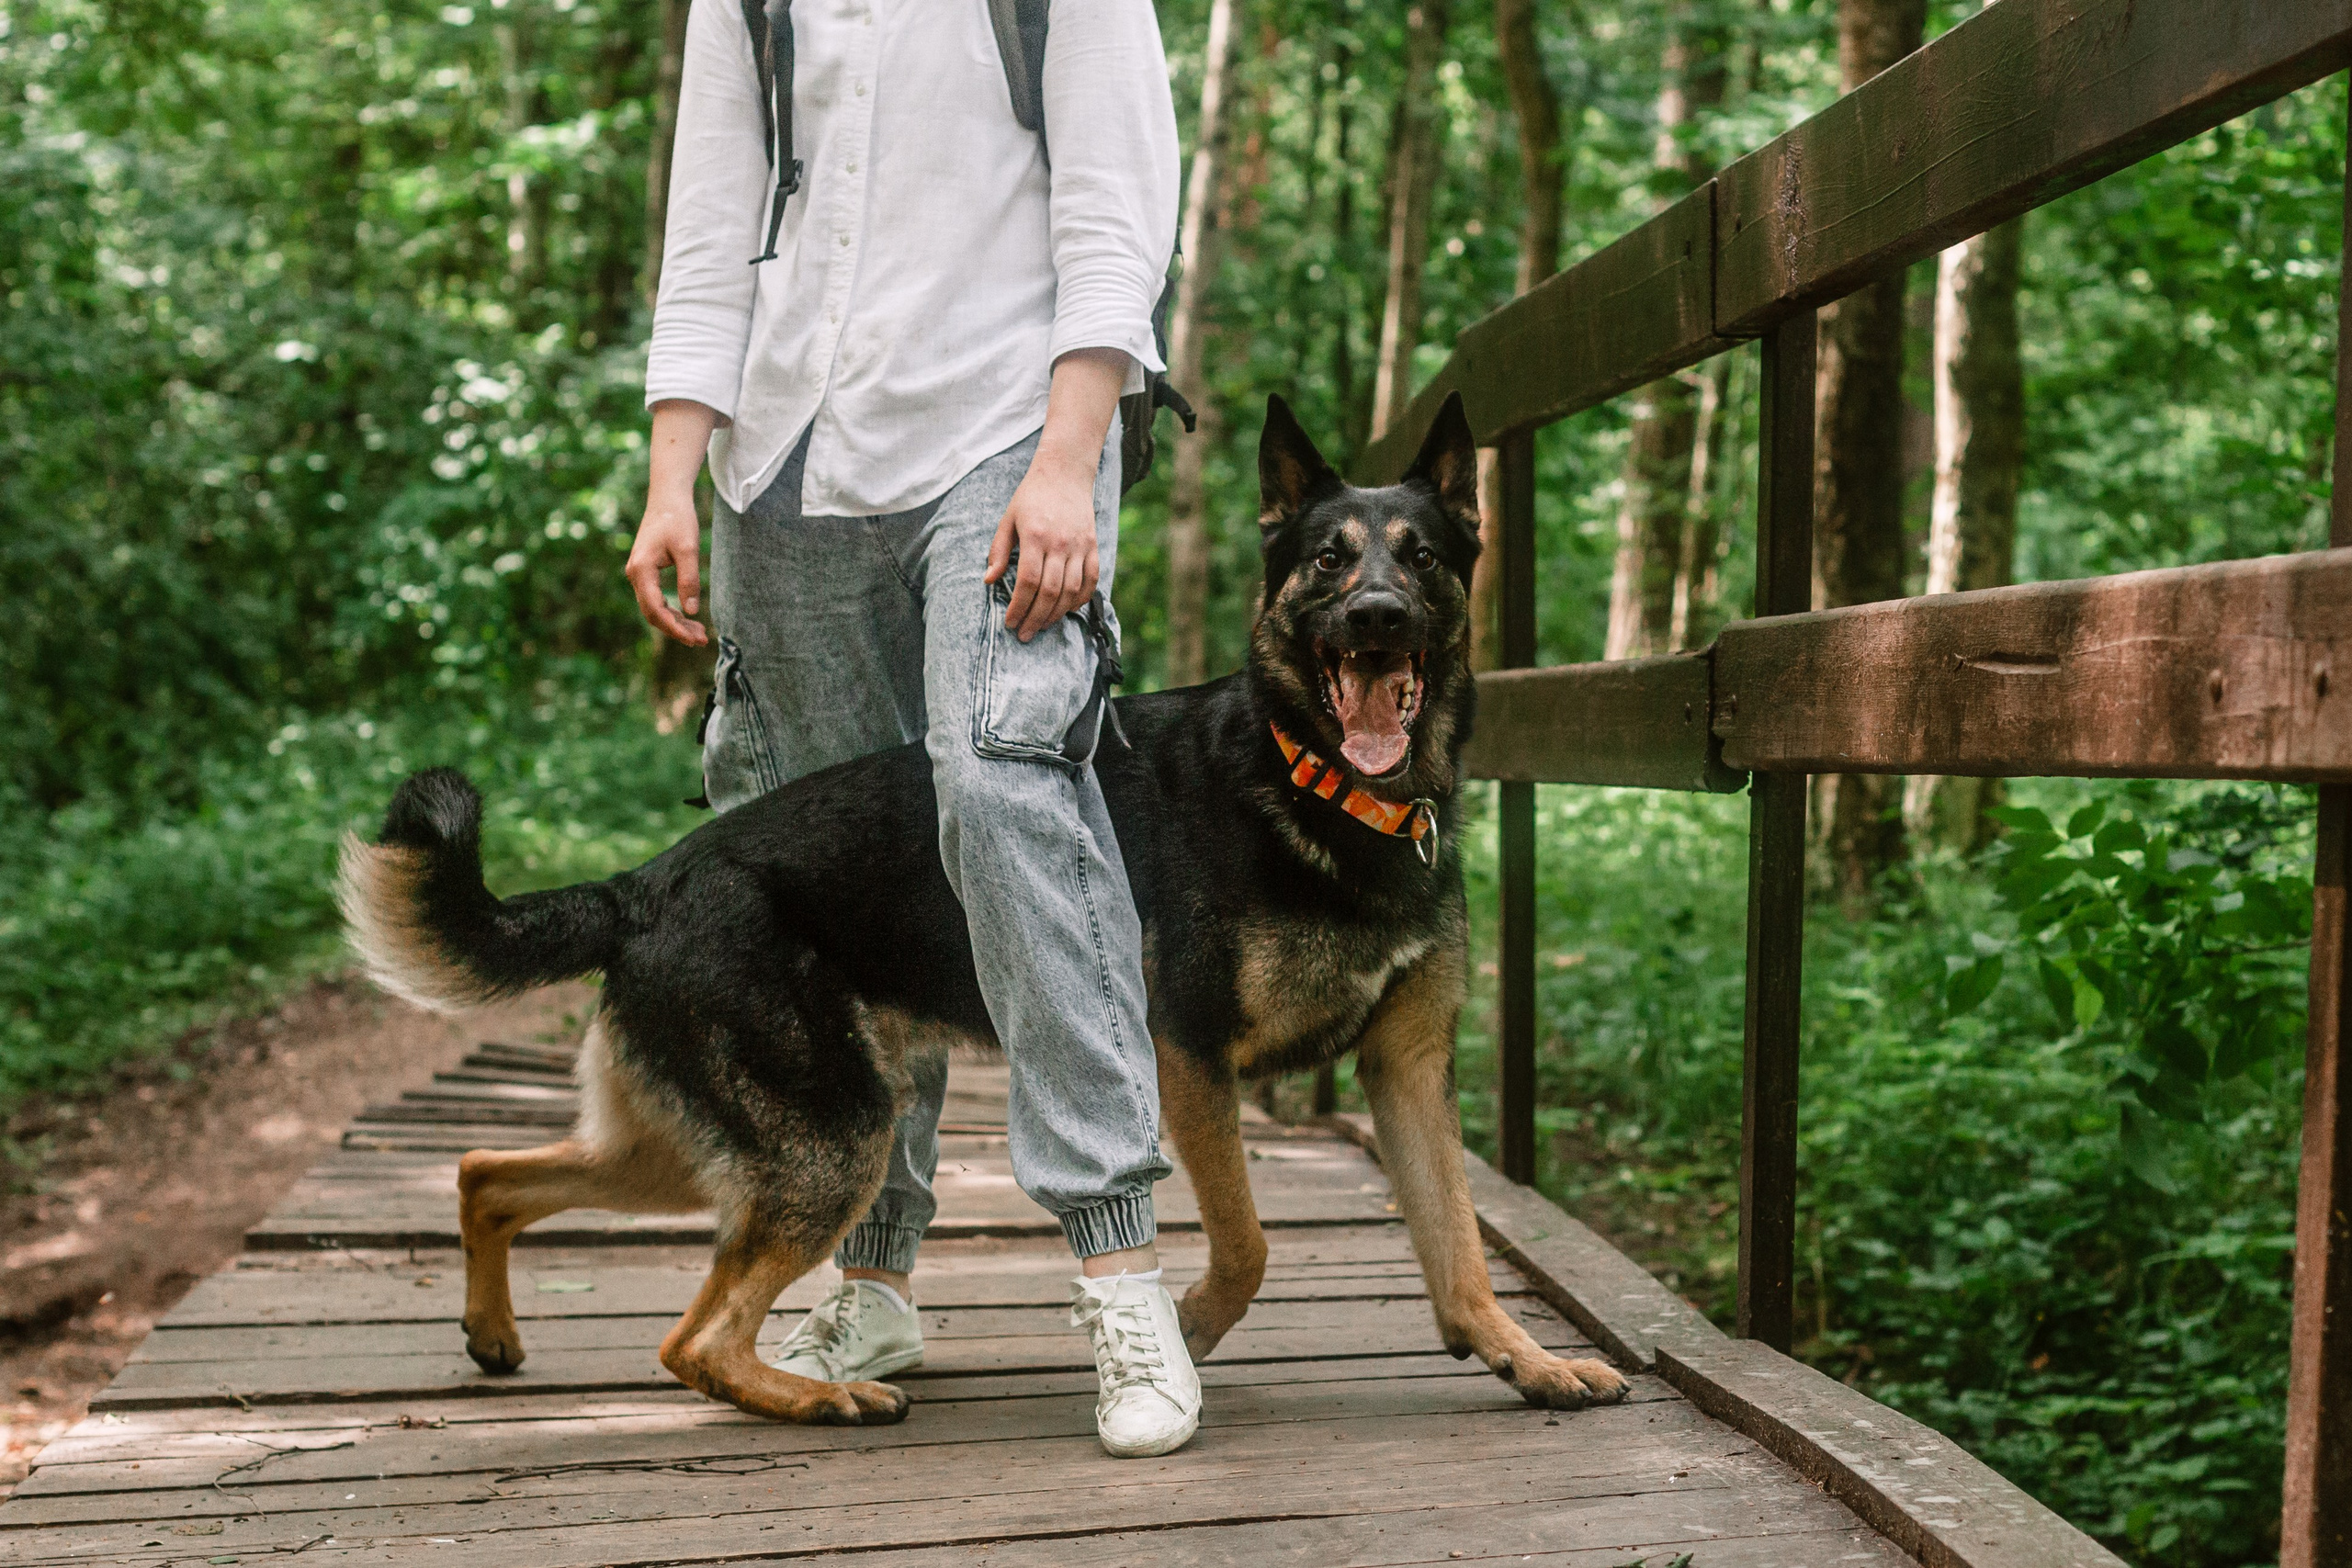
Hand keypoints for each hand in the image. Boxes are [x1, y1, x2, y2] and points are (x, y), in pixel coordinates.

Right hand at [625, 492, 708, 645]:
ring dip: (675, 622)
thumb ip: (689, 580)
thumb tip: (691, 612)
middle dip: (676, 629)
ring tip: (700, 633)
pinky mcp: (646, 572)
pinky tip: (689, 618)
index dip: (674, 627)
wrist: (667, 498)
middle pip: (652, 613)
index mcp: (642, 569)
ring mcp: (639, 574)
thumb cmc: (677, 519)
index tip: (694, 638)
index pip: (654, 608)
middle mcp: (635, 574)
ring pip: (654, 608)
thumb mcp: (689, 549)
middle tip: (702, 641)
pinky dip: (672, 610)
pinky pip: (656, 598)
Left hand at [985, 449, 1100, 641]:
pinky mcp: (1093, 546)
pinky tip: (1067, 610)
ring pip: (1071, 591)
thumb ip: (998, 551)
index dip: (1019, 607)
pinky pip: (1091, 580)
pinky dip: (1081, 599)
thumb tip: (988, 581)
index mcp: (1034, 536)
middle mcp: (1060, 543)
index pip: (1028, 582)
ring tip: (1042, 625)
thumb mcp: (1007, 520)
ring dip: (1056, 614)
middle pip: (1050, 592)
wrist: (1064, 473)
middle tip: (1024, 634)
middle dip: (1035, 618)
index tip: (1010, 622)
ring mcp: (1080, 545)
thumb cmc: (1031, 497)